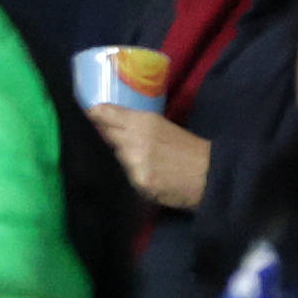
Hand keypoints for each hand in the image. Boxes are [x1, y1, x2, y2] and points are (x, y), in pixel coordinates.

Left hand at [94, 110, 209, 210]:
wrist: (209, 174)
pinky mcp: (139, 183)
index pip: (105, 114)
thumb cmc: (186, 148)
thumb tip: (104, 120)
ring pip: (116, 157)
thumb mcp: (161, 126)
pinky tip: (148, 174)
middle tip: (116, 139)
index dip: (94, 114)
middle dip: (107, 136)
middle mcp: (134, 140)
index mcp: (142, 121)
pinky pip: (126, 176)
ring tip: (142, 159)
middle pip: (105, 136)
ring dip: (122, 157)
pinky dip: (132, 175)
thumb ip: (134, 124)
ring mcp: (135, 164)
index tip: (88, 114)